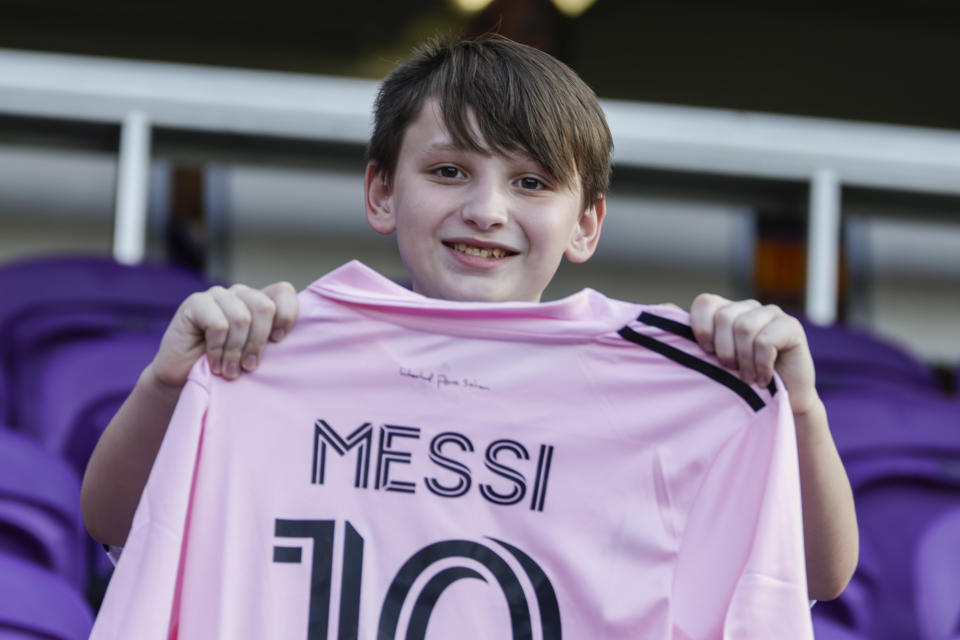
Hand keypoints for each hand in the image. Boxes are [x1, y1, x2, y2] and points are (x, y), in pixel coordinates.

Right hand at [149, 282, 298, 388]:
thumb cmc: (226, 368)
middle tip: (250, 367)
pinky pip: (218, 324)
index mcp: (259, 303)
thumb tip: (295, 342)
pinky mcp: (195, 303)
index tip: (279, 341)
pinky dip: (218, 349)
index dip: (286, 314)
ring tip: (231, 371)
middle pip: (264, 306)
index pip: (283, 291)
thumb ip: (272, 342)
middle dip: (259, 342)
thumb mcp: (255, 355)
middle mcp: (240, 294)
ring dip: (236, 351)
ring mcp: (217, 295)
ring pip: (241, 318)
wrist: (185, 380)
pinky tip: (214, 364)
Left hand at [689, 294, 818, 414]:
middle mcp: (748, 307)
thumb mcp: (710, 362)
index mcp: (726, 311)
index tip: (706, 352)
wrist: (781, 404)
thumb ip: (690, 338)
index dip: (701, 328)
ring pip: (744, 327)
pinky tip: (763, 377)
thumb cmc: (741, 384)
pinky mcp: (791, 326)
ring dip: (743, 360)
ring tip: (747, 378)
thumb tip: (661, 310)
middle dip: (723, 350)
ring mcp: (771, 314)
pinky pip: (765, 340)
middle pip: (724, 316)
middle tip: (730, 370)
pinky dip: (761, 364)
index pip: (705, 302)